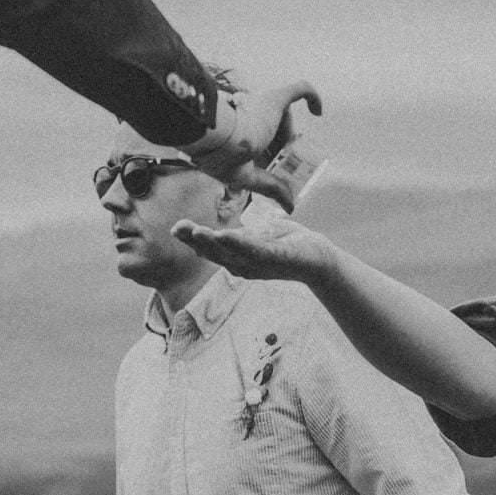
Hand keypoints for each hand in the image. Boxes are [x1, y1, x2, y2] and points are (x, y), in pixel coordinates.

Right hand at [173, 217, 334, 284]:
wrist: (319, 258)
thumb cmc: (287, 245)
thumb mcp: (257, 237)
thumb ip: (237, 236)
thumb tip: (216, 232)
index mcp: (237, 258)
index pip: (211, 248)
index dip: (193, 240)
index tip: (176, 229)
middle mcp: (244, 265)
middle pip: (216, 252)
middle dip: (196, 240)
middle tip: (178, 228)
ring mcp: (260, 264)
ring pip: (232, 253)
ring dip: (213, 243)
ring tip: (197, 232)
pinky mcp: (277, 259)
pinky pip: (256, 252)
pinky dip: (240, 245)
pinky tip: (226, 235)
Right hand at [186, 80, 321, 210]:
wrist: (220, 140)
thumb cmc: (225, 160)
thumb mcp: (249, 177)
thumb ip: (271, 188)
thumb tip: (290, 206)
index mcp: (239, 135)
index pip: (263, 144)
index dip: (275, 157)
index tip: (283, 170)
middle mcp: (249, 117)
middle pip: (276, 133)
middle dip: (286, 150)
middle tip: (292, 165)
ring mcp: (262, 106)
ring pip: (284, 117)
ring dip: (291, 136)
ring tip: (294, 150)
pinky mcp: (275, 98)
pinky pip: (300, 89)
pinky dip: (312, 97)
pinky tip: (318, 112)